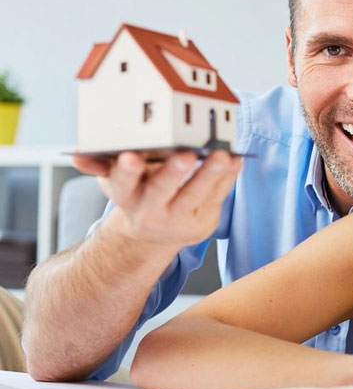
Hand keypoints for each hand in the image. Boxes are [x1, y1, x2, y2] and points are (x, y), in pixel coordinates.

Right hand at [72, 150, 241, 248]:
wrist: (156, 233)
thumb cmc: (139, 195)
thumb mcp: (118, 183)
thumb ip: (101, 166)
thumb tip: (78, 155)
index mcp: (127, 196)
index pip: (123, 184)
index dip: (127, 172)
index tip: (131, 158)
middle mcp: (152, 210)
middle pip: (163, 190)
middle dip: (173, 173)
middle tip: (185, 155)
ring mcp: (180, 218)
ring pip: (196, 194)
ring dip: (211, 174)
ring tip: (223, 156)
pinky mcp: (204, 220)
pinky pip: (218, 196)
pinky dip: (228, 178)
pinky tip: (237, 160)